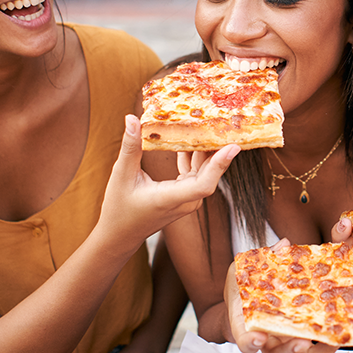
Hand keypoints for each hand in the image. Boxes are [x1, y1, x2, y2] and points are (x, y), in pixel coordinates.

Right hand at [99, 115, 239, 248]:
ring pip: (204, 171)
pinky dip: (195, 156)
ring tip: (208, 124)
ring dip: (206, 149)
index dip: (220, 165)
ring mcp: (188, 199)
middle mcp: (185, 201)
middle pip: (209, 173)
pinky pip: (197, 173)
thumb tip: (131, 118)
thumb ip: (131, 146)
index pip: (204, 184)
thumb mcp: (122, 174)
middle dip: (217, 147)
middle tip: (222, 120)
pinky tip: (189, 139)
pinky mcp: (185, 195)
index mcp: (171, 198)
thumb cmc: (119, 208)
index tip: (233, 146)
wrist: (121, 234)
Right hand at [224, 245, 336, 352]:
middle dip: (289, 352)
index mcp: (247, 325)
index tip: (259, 338)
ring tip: (330, 339)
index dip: (250, 343)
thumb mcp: (245, 268)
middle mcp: (269, 340)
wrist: (253, 293)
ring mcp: (289, 341)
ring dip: (317, 352)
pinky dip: (330, 341)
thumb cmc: (244, 285)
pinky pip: (320, 346)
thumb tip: (283, 245)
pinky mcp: (307, 336)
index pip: (245, 342)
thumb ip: (262, 259)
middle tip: (301, 342)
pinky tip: (340, 328)